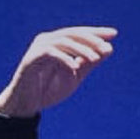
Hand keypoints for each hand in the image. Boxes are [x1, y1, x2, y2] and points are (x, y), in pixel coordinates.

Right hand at [0, 26, 116, 118]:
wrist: (26, 105)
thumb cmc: (48, 91)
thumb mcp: (74, 77)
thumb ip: (88, 63)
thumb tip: (108, 49)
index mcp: (57, 42)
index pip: (78, 33)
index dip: (96, 32)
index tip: (114, 34)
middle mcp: (47, 40)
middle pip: (72, 34)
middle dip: (90, 39)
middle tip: (105, 46)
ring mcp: (38, 48)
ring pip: (62, 42)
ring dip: (80, 49)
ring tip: (95, 58)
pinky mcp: (31, 59)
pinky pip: (50, 54)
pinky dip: (63, 59)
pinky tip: (74, 67)